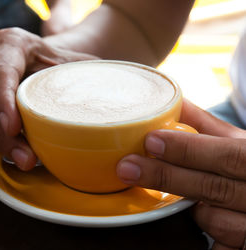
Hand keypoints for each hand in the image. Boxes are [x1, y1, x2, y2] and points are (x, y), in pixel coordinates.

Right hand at [0, 27, 97, 170]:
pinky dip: (13, 143)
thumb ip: (90, 69)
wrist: (54, 63)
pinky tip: (26, 156)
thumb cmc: (67, 61)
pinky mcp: (4, 106)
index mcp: (15, 46)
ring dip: (8, 144)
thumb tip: (122, 87)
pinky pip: (2, 126)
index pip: (2, 71)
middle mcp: (0, 67)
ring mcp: (0, 89)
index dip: (3, 100)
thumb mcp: (78, 59)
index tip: (14, 128)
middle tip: (27, 158)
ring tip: (27, 161)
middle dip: (6, 135)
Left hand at [117, 100, 245, 249]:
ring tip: (181, 191)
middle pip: (211, 188)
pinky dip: (205, 230)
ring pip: (212, 220)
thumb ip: (206, 125)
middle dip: (166, 177)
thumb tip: (175, 103)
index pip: (225, 154)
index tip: (151, 140)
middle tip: (127, 167)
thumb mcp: (238, 143)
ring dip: (189, 205)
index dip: (187, 149)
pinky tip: (200, 213)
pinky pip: (218, 244)